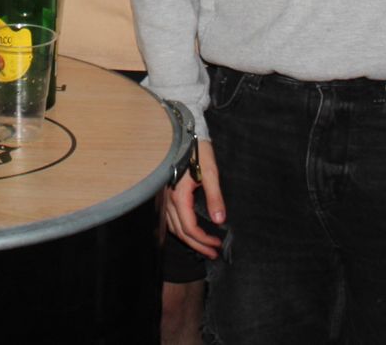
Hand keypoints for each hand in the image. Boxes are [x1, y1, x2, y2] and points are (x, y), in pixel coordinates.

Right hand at [164, 139, 224, 258]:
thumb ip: (215, 197)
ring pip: (173, 227)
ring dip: (188, 239)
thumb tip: (220, 220)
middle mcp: (168, 200)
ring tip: (203, 246)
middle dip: (197, 245)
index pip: (189, 228)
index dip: (203, 240)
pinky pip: (169, 219)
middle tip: (213, 253)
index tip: (217, 245)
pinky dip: (180, 229)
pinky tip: (189, 231)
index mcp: (179, 196)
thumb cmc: (198, 151)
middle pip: (181, 232)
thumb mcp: (211, 172)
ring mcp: (164, 197)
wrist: (183, 133)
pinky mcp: (165, 193)